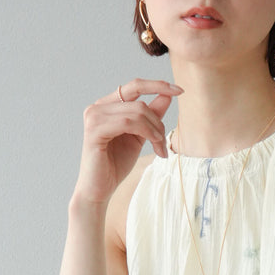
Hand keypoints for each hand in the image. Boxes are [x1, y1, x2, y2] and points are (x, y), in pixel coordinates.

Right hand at [74, 79, 181, 205]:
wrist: (99, 189)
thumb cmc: (115, 164)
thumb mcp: (140, 136)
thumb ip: (151, 115)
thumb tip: (167, 95)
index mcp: (107, 105)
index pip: (135, 86)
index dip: (158, 85)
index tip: (180, 90)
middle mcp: (97, 107)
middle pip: (139, 102)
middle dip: (158, 122)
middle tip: (163, 143)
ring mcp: (94, 117)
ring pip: (137, 112)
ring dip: (155, 131)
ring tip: (159, 148)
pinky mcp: (94, 130)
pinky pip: (128, 123)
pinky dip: (147, 133)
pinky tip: (154, 147)